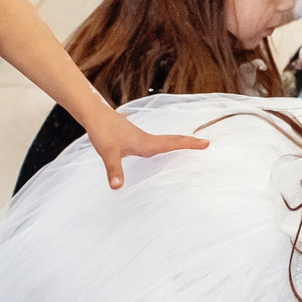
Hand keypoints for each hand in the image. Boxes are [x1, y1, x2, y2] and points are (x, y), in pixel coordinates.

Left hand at [84, 112, 209, 190]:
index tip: (206, 143)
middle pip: (173, 140)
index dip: (189, 144)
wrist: (94, 115)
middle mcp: (147, 140)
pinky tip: (161, 148)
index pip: (172, 143)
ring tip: (191, 144)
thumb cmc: (102, 132)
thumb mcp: (108, 153)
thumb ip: (114, 170)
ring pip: (166, 140)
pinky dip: (166, 143)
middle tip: (206, 143)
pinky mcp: (135, 138)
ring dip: (179, 141)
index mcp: (146, 143)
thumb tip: (117, 187)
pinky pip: (157, 141)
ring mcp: (141, 138)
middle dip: (189, 142)